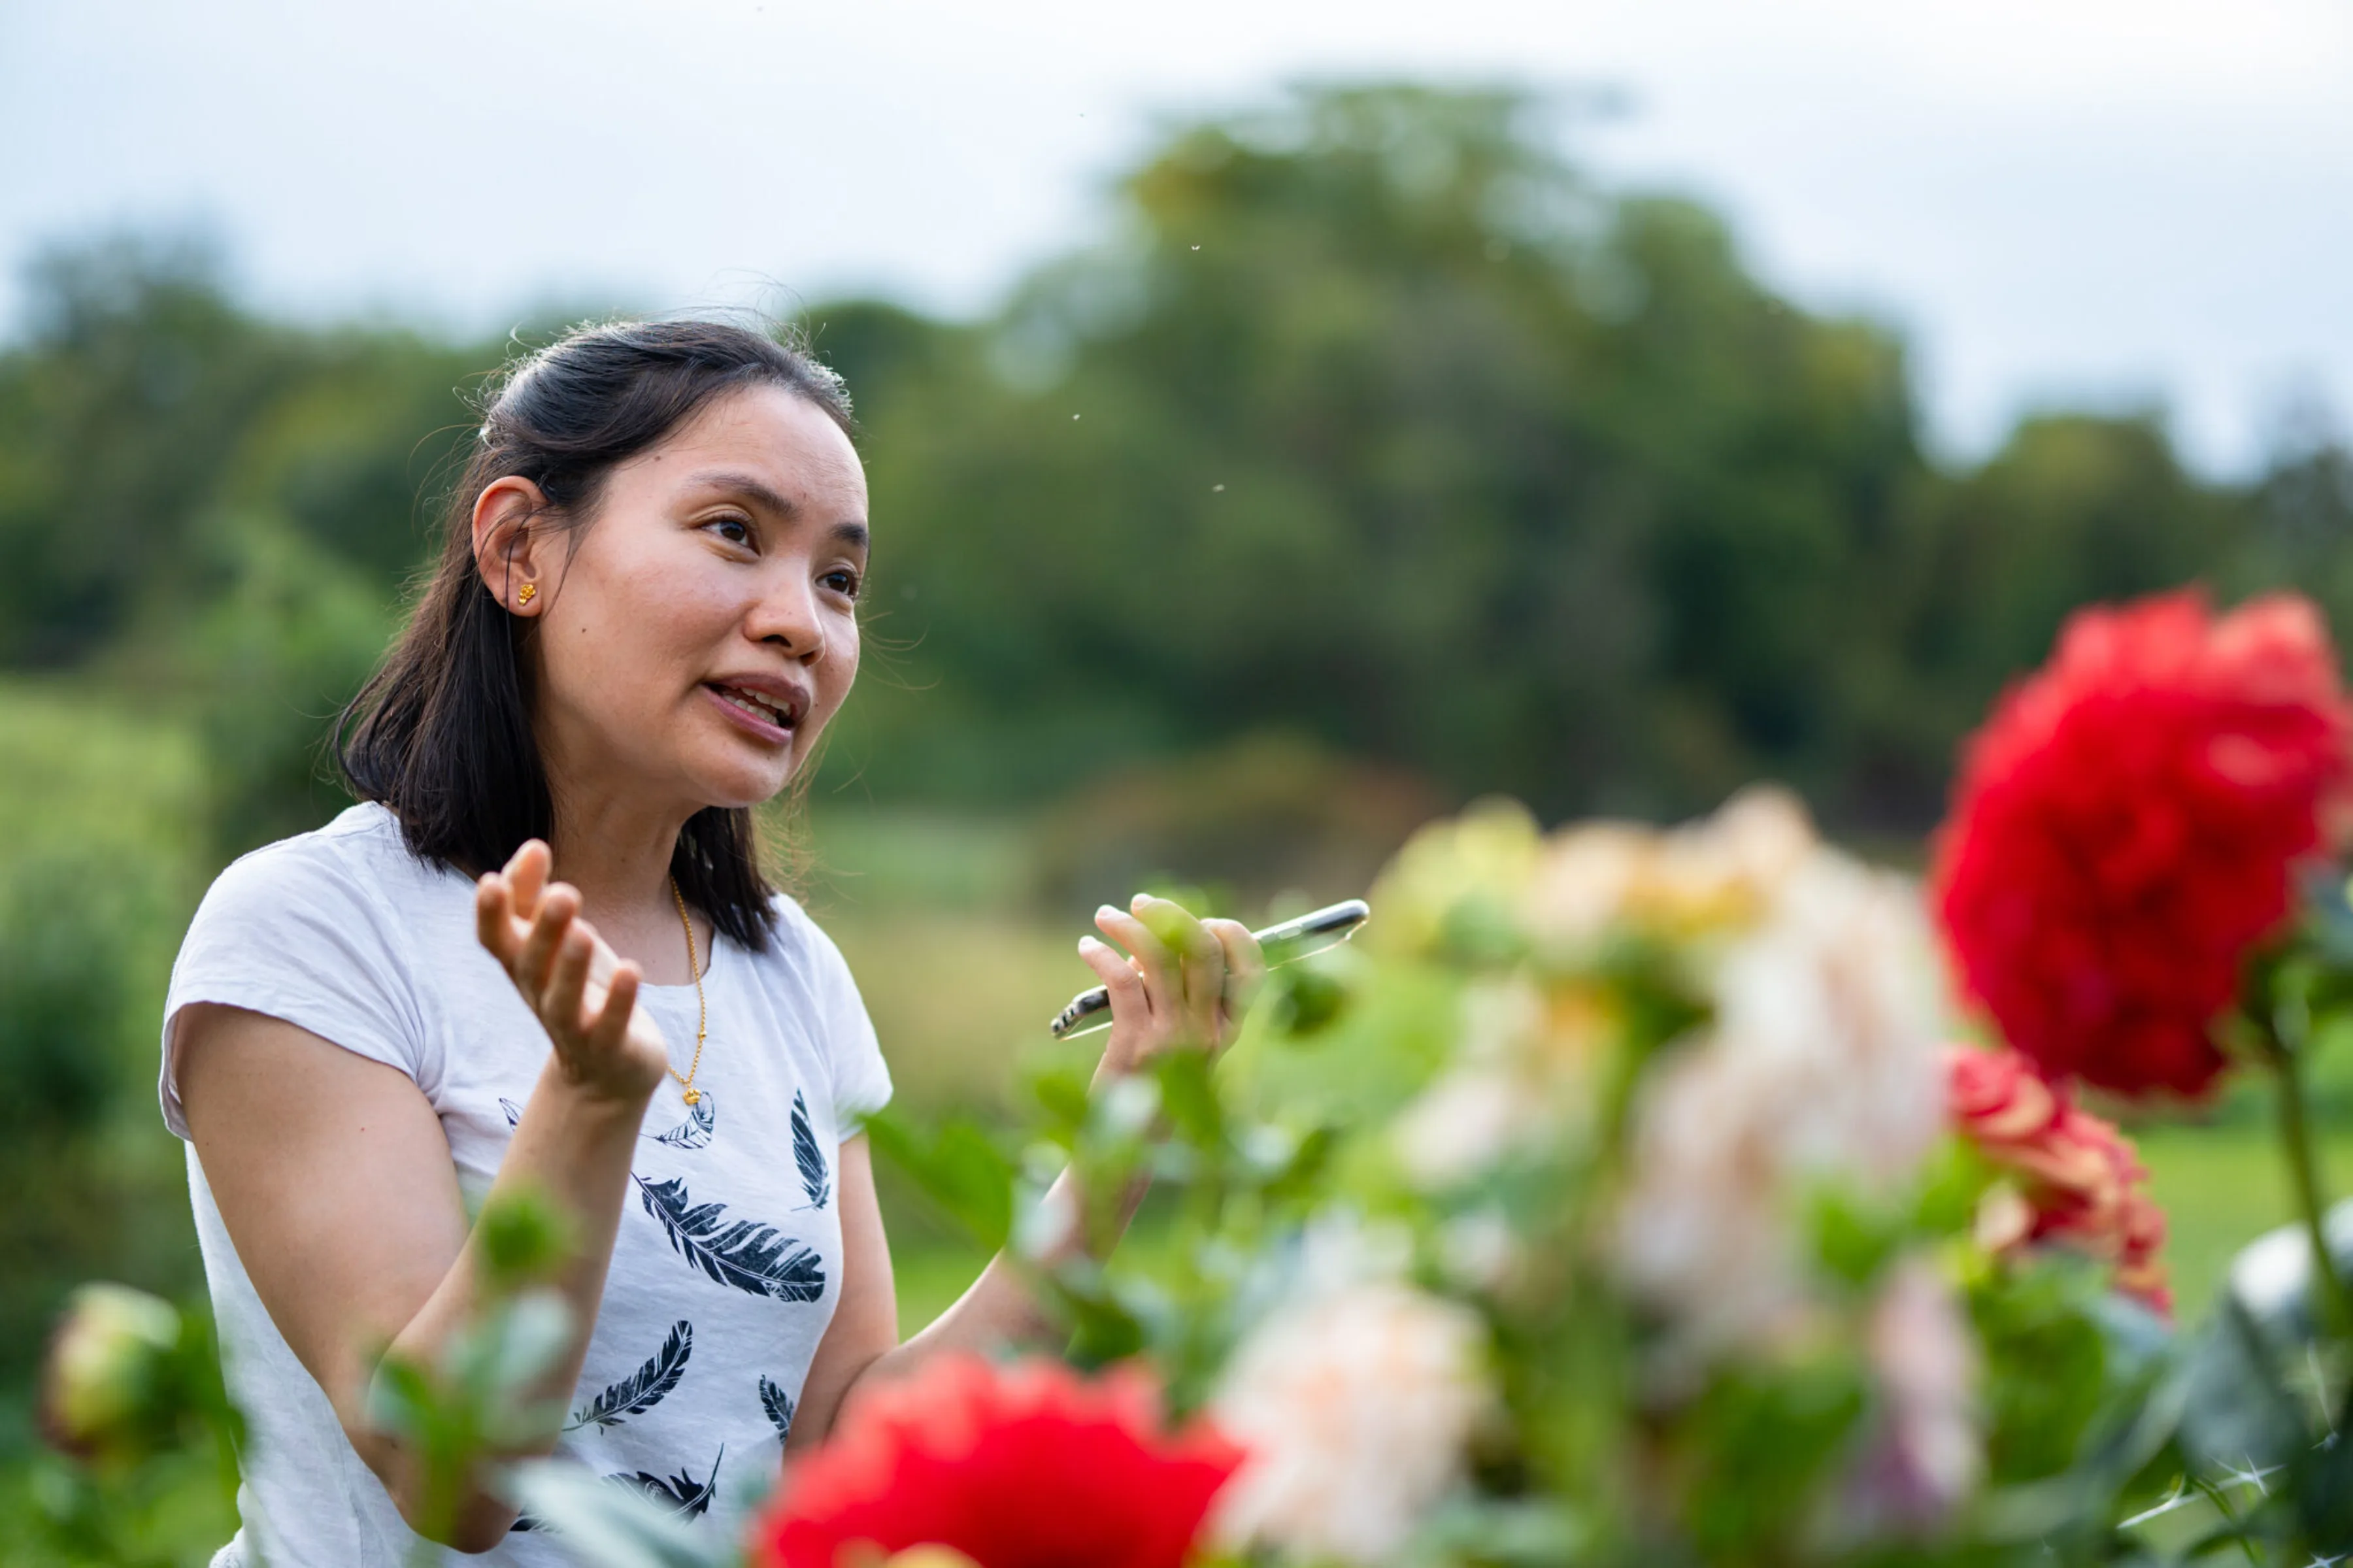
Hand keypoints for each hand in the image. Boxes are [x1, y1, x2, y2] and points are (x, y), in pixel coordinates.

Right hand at [474, 841, 668, 1103]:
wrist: (607, 1072)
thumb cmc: (579, 992)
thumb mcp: (556, 945)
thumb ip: (536, 899)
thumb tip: (531, 847)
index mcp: (524, 969)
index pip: (497, 941)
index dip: (491, 915)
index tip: (490, 879)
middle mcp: (541, 997)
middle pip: (531, 966)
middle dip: (543, 931)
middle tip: (564, 892)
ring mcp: (573, 1027)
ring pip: (562, 1000)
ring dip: (572, 967)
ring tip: (586, 931)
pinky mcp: (608, 1047)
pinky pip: (610, 1025)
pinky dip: (619, 1001)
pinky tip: (632, 971)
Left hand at [1077, 894, 1266, 1083]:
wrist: (1128, 1147)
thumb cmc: (1153, 1085)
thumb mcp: (1178, 1041)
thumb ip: (1173, 992)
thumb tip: (1148, 943)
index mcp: (1228, 1029)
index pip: (1251, 968)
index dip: (1231, 932)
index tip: (1202, 919)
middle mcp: (1209, 1031)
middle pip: (1203, 950)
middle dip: (1172, 915)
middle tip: (1142, 903)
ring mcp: (1174, 1038)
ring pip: (1157, 958)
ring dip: (1129, 927)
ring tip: (1106, 916)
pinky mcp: (1136, 1044)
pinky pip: (1122, 981)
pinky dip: (1102, 955)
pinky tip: (1088, 948)